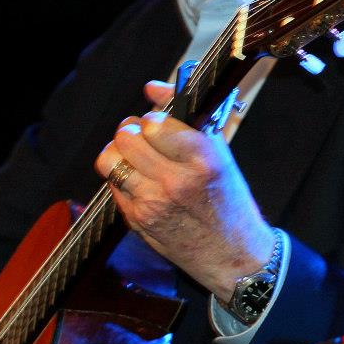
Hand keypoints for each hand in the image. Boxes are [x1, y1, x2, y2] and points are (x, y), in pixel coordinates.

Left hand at [94, 96, 270, 300]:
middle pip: (126, 138)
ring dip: (119, 153)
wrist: (233, 256)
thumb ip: (185, 117)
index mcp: (202, 159)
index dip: (153, 120)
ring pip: (110, 161)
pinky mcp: (138, 221)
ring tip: (133, 156)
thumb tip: (151, 87)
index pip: (154, 123)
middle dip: (130, 131)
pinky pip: (112, 186)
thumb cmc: (229, 200)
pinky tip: (139, 181)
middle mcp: (176, 181)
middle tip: (140, 136)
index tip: (159, 125)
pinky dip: (121, 178)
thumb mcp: (219, 153)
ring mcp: (153, 203)